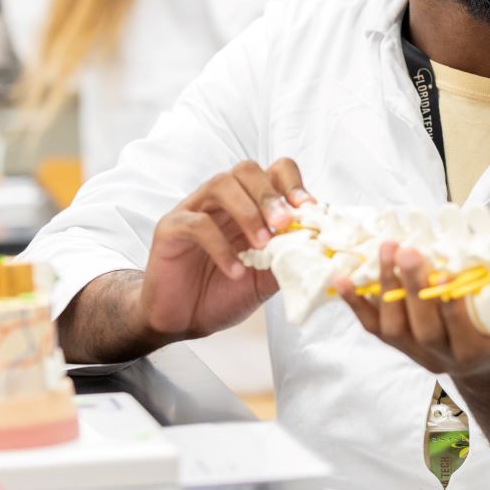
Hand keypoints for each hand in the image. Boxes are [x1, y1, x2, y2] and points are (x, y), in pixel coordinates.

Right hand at [142, 159, 311, 341]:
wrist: (182, 319)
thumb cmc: (223, 293)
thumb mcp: (266, 279)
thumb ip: (288, 260)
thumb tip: (320, 249)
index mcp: (249, 205)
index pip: (274, 171)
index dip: (293, 185)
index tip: (307, 210)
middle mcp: (221, 201)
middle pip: (246, 170)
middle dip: (270, 195)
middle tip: (283, 225)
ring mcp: (194, 210)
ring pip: (220, 185)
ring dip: (248, 213)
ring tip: (262, 245)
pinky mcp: (170, 228)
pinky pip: (197, 224)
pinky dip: (221, 246)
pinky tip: (236, 270)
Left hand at [335, 242, 489, 387]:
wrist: (488, 363)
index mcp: (478, 352)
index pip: (461, 332)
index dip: (451, 306)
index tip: (445, 275)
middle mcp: (444, 359)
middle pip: (423, 329)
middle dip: (413, 289)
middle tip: (408, 251)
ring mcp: (417, 355)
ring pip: (394, 328)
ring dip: (387, 287)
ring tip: (387, 249)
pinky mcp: (399, 346)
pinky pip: (373, 327)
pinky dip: (357, 303)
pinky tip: (343, 278)